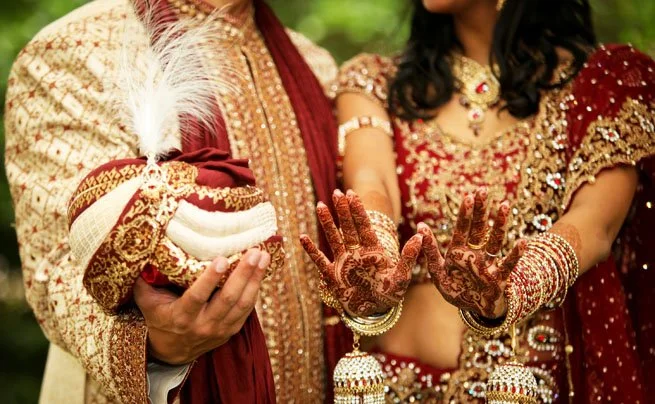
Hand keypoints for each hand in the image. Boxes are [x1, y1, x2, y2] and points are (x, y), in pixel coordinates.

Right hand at [134, 249, 269, 364]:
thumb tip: (141, 250)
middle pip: (228, 299)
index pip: (197, 296)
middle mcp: (203, 325)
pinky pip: (247, 310)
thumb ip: (144, 280)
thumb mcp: (147, 302)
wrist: (171, 352)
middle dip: (243, 274)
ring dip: (255, 279)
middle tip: (254, 252)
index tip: (222, 259)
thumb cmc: (158, 318)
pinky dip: (255, 290)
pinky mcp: (231, 331)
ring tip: (263, 257)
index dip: (210, 279)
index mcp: (181, 316)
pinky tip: (261, 272)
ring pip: (242, 304)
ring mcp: (220, 330)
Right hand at [300, 190, 421, 316]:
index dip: (358, 210)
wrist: (374, 310)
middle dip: (343, 210)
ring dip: (327, 223)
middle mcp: (356, 252)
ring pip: (334, 238)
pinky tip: (302, 238)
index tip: (352, 194)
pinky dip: (311, 250)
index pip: (364, 226)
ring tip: (320, 206)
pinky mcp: (332, 275)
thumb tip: (420, 237)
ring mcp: (343, 262)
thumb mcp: (401, 277)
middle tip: (336, 192)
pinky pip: (320, 260)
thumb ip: (409, 257)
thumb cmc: (389, 292)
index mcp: (372, 250)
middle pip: (348, 227)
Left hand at [418, 188, 525, 318]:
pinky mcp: (498, 278)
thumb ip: (430, 251)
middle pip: (479, 229)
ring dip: (499, 224)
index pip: (462, 228)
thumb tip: (420, 226)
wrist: (473, 310)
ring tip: (505, 206)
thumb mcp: (438, 272)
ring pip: (495, 241)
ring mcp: (488, 264)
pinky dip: (515, 255)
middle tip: (484, 191)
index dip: (465, 214)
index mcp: (458, 252)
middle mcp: (474, 254)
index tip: (468, 197)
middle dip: (481, 210)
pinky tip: (523, 242)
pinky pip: (508, 265)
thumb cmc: (456, 290)